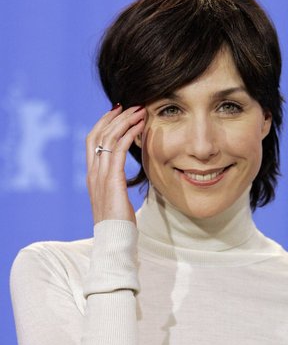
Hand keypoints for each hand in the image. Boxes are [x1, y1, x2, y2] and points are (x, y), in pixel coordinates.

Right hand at [86, 105, 145, 224]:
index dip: (104, 123)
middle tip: (130, 105)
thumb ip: (115, 183)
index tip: (118, 111)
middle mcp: (93, 172)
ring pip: (108, 139)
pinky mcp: (111, 180)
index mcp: (92, 175)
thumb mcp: (114, 197)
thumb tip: (122, 177)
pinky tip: (139, 128)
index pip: (92, 140)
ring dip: (124, 122)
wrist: (114, 239)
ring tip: (139, 111)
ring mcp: (100, 176)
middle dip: (114, 117)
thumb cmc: (118, 222)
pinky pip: (118, 151)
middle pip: (98, 134)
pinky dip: (128, 136)